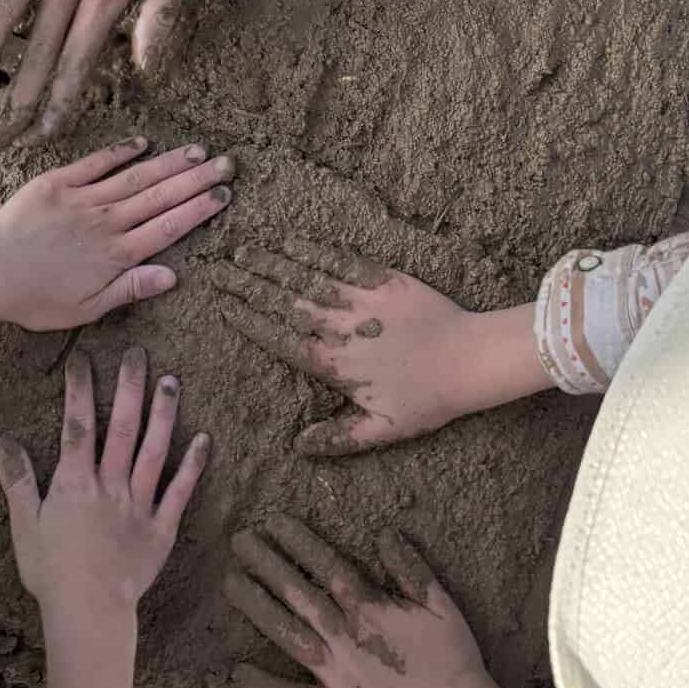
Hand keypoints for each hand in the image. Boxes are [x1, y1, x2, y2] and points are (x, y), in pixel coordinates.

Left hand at [0, 135, 233, 328]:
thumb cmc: (36, 299)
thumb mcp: (86, 309)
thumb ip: (130, 289)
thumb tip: (173, 276)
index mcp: (116, 255)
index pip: (168, 227)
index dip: (199, 210)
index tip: (224, 194)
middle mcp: (107, 223)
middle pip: (160, 197)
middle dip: (196, 180)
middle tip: (227, 164)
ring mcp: (83, 200)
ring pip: (135, 178)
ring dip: (169, 163)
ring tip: (198, 150)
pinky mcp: (58, 184)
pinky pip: (95, 164)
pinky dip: (120, 152)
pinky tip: (143, 142)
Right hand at [0, 347, 210, 616]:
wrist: (88, 610)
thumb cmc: (51, 571)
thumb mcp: (25, 525)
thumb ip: (17, 481)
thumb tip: (2, 442)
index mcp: (74, 483)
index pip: (77, 425)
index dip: (79, 389)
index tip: (83, 358)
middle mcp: (110, 485)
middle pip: (121, 427)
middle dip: (129, 387)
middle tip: (138, 353)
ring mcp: (139, 504)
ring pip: (153, 450)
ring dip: (163, 414)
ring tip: (171, 381)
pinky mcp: (161, 528)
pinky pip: (179, 492)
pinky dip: (192, 465)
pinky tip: (204, 439)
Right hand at [206, 239, 478, 453]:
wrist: (471, 360)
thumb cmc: (428, 399)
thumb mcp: (382, 430)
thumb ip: (338, 438)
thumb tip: (297, 446)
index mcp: (334, 364)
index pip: (279, 339)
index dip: (248, 322)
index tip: (223, 307)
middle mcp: (339, 328)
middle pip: (282, 303)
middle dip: (246, 286)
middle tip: (216, 272)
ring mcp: (359, 300)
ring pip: (305, 278)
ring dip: (270, 264)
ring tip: (242, 252)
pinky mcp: (383, 280)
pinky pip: (340, 261)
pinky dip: (312, 251)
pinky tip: (290, 241)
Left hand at [225, 515, 493, 687]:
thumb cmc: (454, 659)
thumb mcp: (441, 606)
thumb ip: (412, 569)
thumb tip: (386, 532)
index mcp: (370, 610)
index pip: (326, 566)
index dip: (299, 542)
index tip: (273, 521)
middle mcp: (346, 638)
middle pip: (298, 594)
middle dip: (267, 563)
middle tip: (238, 540)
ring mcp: (336, 675)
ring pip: (287, 634)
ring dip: (257, 607)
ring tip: (229, 583)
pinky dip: (264, 685)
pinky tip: (235, 672)